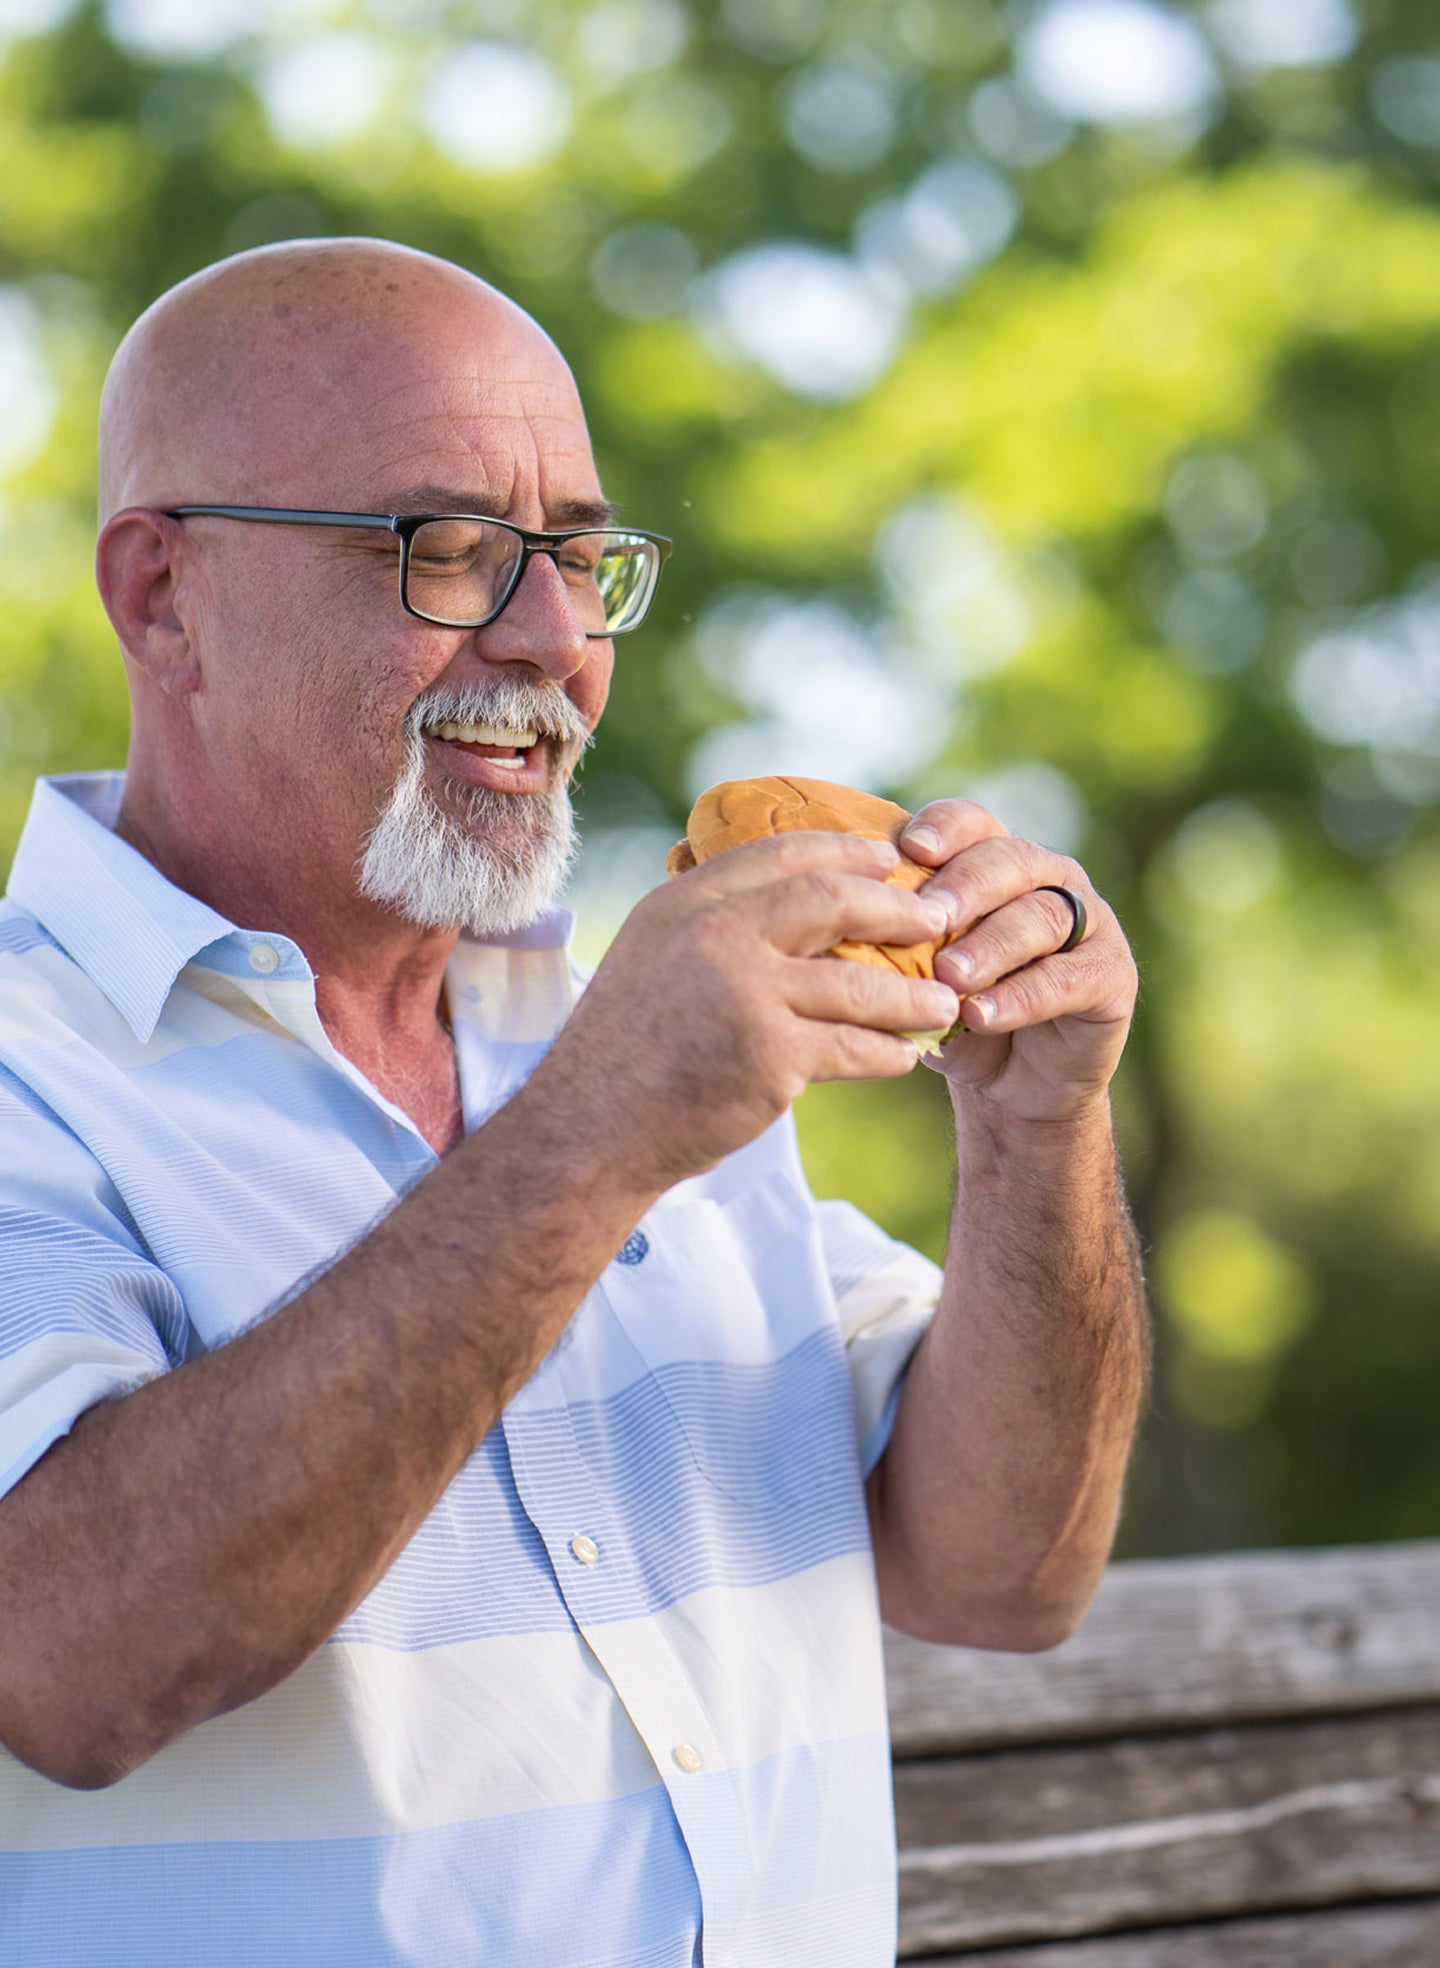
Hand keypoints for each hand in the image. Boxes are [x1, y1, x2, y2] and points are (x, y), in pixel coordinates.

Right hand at [538, 831, 962, 1190]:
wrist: (588, 1131)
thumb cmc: (624, 1053)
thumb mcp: (650, 960)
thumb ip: (709, 927)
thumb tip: (785, 905)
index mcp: (683, 904)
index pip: (780, 853)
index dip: (843, 851)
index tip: (887, 858)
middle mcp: (714, 935)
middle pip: (831, 899)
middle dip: (895, 908)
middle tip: (936, 919)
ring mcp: (744, 993)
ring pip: (857, 982)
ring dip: (910, 997)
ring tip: (942, 1005)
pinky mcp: (769, 1055)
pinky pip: (853, 1047)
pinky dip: (887, 1053)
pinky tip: (905, 1057)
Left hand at [900, 800, 1136, 1123]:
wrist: (1011, 1085)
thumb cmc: (957, 1011)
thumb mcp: (921, 973)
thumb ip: (899, 938)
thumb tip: (845, 919)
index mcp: (998, 861)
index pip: (973, 823)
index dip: (945, 828)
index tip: (909, 849)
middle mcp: (1049, 879)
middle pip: (1010, 861)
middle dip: (965, 886)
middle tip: (928, 917)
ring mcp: (1089, 923)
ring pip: (1040, 917)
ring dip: (990, 946)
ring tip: (950, 977)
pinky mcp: (1112, 974)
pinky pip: (1066, 978)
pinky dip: (1020, 997)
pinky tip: (980, 1016)